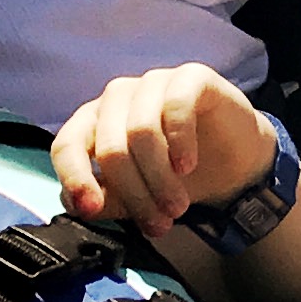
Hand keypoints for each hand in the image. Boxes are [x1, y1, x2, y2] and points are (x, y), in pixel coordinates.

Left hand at [53, 65, 276, 241]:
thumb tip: (79, 205)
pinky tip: (188, 166)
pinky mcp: (189, 77)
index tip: (91, 209)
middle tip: (158, 223)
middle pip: (110, 148)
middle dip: (135, 194)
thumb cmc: (178, 176)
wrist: (233, 164)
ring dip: (159, 178)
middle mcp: (118, 98)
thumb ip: (105, 199)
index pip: (67, 144)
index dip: (74, 178)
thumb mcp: (136, 196)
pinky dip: (180, 143)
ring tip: (177, 206)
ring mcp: (153, 83)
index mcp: (95, 123)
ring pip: (140, 131)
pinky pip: (175, 106)